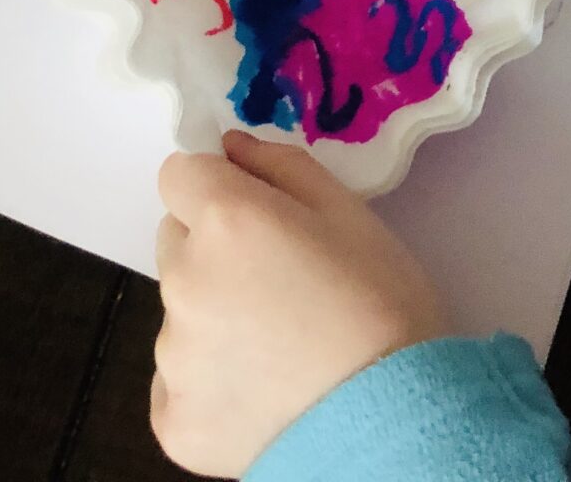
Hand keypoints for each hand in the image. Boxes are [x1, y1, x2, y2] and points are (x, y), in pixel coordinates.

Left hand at [151, 131, 446, 478]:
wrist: (399, 424)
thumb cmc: (383, 305)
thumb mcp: (348, 213)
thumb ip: (278, 165)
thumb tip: (228, 147)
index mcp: (224, 220)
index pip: (179, 175)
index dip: (215, 189)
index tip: (253, 216)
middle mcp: (183, 279)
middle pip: (176, 241)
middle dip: (213, 251)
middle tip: (276, 285)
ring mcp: (171, 354)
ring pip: (178, 311)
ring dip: (211, 316)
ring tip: (277, 347)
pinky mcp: (172, 417)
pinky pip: (174, 381)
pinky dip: (207, 382)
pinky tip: (259, 391)